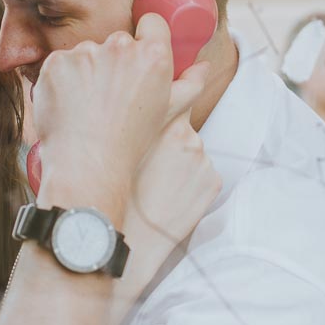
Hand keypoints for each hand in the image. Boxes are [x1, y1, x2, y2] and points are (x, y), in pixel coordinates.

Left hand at [32, 14, 178, 213]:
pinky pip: (60, 64)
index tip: (137, 60)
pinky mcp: (57, 62)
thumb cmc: (131, 142)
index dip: (146, 39)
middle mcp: (120, 47)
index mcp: (153, 55)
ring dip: (85, 72)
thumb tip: (203, 65)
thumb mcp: (169, 113)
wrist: (88, 165)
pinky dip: (61, 81)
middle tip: (109, 97)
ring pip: (86, 54)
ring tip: (86, 107)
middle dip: (113, 63)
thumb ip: (190, 84)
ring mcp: (85, 52)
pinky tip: (67, 105)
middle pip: (117, 42)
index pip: (152, 23)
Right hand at [129, 67, 220, 247]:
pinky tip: (170, 195)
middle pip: (180, 126)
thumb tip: (140, 103)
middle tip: (150, 163)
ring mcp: (203, 159)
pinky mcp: (213, 182)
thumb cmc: (111, 192)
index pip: (173, 96)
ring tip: (155, 184)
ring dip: (178, 161)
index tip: (175, 84)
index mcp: (161, 123)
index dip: (167, 97)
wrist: (129, 240)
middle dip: (168, 137)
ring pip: (191, 151)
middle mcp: (187, 136)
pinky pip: (202, 173)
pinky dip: (189, 181)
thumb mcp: (115, 146)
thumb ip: (131, 120)